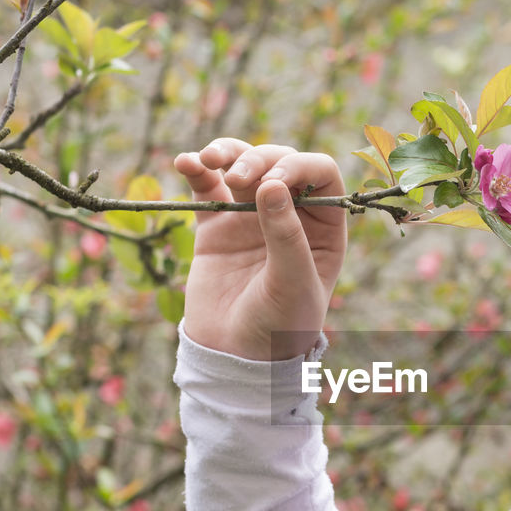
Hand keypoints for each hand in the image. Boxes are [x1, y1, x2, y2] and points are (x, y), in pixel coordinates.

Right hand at [173, 139, 346, 360]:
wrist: (234, 357)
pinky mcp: (216, 225)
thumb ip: (286, 235)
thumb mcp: (292, 283)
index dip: (299, 166)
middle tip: (237, 178)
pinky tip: (186, 163)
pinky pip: (206, 186)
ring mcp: (252, 217)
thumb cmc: (278, 326)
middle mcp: (290, 216)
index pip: (321, 175)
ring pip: (243, 165)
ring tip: (208, 161)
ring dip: (227, 153)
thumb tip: (271, 184)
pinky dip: (196, 169)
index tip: (272, 182)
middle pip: (280, 162)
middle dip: (258, 160)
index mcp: (324, 229)